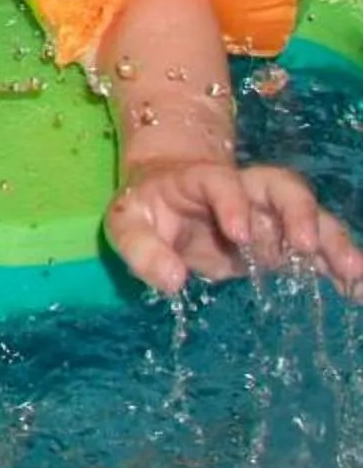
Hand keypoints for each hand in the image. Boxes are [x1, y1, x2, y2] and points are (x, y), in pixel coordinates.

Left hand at [106, 159, 362, 296]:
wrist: (169, 199)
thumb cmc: (149, 210)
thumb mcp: (127, 224)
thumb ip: (142, 250)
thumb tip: (172, 282)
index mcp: (203, 179)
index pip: (222, 182)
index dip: (232, 203)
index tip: (240, 234)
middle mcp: (246, 190)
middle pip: (282, 187)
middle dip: (298, 213)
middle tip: (304, 245)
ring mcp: (271, 214)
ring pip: (311, 215)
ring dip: (332, 241)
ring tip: (352, 272)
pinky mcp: (286, 240)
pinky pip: (320, 248)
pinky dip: (340, 265)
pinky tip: (356, 288)